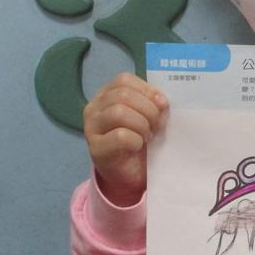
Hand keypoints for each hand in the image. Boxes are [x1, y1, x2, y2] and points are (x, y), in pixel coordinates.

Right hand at [83, 72, 167, 205]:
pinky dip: (136, 140)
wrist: (130, 174)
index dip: (147, 90)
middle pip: (123, 95)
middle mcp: (94, 107)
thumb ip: (153, 104)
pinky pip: (120, 136)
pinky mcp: (96, 148)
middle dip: (148, 110)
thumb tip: (162, 101)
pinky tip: (138, 146)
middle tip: (157, 126)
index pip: (124, 80)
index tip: (162, 105)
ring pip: (119, 113)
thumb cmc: (140, 140)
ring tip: (147, 136)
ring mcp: (91, 128)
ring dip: (142, 125)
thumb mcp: (149, 117)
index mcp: (107, 95)